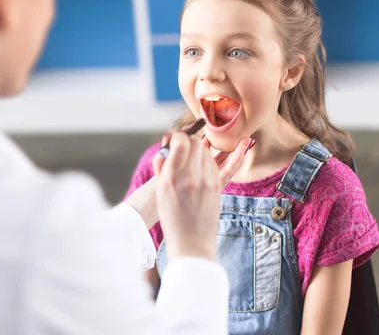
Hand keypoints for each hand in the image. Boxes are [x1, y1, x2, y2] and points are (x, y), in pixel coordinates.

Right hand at [124, 137, 251, 229]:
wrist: (191, 242)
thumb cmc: (171, 218)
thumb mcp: (160, 191)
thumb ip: (161, 166)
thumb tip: (167, 145)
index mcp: (171, 178)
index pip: (180, 142)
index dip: (179, 136)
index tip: (176, 139)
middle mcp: (190, 177)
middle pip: (196, 143)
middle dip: (190, 140)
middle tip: (186, 144)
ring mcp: (206, 182)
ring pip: (208, 151)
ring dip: (201, 148)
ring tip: (195, 153)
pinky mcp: (217, 187)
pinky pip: (218, 162)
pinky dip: (212, 158)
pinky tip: (210, 159)